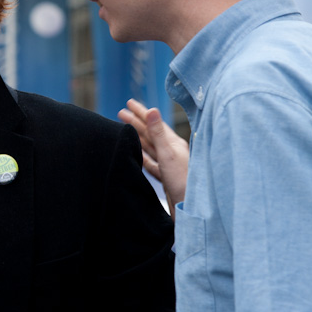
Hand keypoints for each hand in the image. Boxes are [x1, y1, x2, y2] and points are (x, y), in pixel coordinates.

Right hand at [118, 99, 188, 216]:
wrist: (190, 209)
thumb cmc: (183, 182)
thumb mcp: (168, 155)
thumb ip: (158, 133)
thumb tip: (152, 110)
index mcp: (175, 143)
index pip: (155, 123)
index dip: (141, 112)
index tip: (129, 103)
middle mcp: (172, 151)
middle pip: (151, 133)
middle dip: (136, 122)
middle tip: (121, 112)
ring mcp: (168, 164)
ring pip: (149, 147)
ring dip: (138, 136)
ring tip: (125, 129)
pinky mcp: (165, 177)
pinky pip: (150, 162)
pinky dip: (141, 155)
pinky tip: (135, 152)